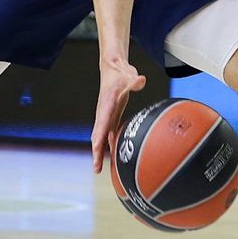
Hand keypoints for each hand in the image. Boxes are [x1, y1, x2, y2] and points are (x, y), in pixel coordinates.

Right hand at [91, 59, 145, 173]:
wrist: (113, 68)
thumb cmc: (120, 72)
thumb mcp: (128, 74)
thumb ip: (134, 80)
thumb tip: (141, 80)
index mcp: (106, 104)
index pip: (101, 123)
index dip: (98, 136)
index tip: (96, 149)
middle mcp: (103, 112)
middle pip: (97, 135)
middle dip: (96, 152)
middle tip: (96, 169)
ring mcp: (106, 116)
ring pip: (101, 137)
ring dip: (100, 152)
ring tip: (99, 169)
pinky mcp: (111, 116)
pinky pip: (108, 134)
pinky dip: (109, 145)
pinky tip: (113, 157)